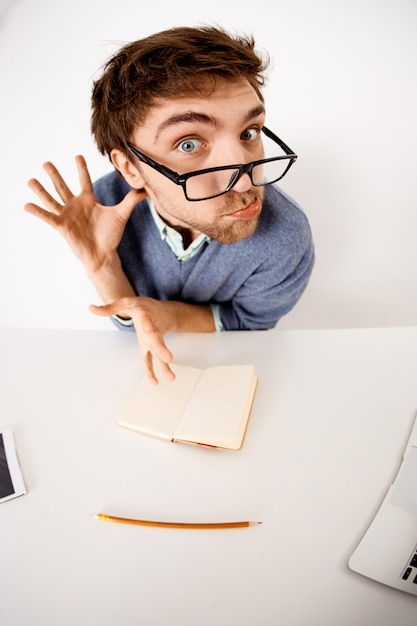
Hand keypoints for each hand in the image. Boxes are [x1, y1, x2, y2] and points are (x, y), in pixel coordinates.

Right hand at [24, 156, 145, 274]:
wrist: (104, 255)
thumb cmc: (110, 236)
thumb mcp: (121, 214)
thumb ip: (131, 200)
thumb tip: (146, 189)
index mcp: (88, 201)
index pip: (84, 180)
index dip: (81, 168)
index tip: (77, 155)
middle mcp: (75, 206)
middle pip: (63, 186)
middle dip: (55, 175)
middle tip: (46, 162)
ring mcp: (67, 216)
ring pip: (52, 199)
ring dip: (40, 190)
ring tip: (30, 180)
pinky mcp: (62, 226)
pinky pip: (48, 217)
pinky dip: (37, 211)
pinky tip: (26, 205)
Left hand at [90, 297, 175, 384]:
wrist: (159, 311)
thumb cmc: (142, 307)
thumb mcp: (125, 303)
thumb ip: (109, 308)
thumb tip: (91, 308)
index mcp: (145, 316)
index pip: (146, 319)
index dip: (147, 324)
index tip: (148, 328)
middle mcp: (152, 330)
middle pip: (157, 340)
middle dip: (162, 349)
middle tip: (168, 358)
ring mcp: (152, 340)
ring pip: (159, 353)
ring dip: (164, 365)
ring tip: (170, 377)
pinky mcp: (150, 348)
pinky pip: (152, 361)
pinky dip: (153, 371)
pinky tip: (154, 382)